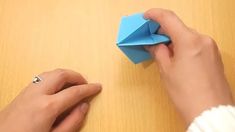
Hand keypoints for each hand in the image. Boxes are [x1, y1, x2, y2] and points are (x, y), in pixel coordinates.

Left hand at [0, 69, 101, 131]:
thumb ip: (72, 122)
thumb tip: (84, 107)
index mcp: (47, 107)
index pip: (75, 92)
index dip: (89, 89)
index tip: (97, 87)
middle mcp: (37, 94)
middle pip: (62, 74)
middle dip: (77, 76)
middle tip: (85, 84)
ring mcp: (28, 91)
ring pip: (51, 73)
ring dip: (65, 75)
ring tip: (73, 84)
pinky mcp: (22, 92)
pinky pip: (42, 77)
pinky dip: (54, 77)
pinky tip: (57, 87)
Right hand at [144, 8, 233, 124]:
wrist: (209, 112)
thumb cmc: (186, 93)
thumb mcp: (166, 71)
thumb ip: (159, 52)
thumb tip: (154, 44)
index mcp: (190, 41)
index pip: (169, 19)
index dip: (155, 15)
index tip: (146, 16)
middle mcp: (203, 40)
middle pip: (179, 28)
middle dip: (163, 31)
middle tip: (151, 38)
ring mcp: (211, 47)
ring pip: (188, 36)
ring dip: (174, 40)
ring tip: (162, 50)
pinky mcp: (214, 56)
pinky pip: (196, 44)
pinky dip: (184, 46)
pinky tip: (176, 56)